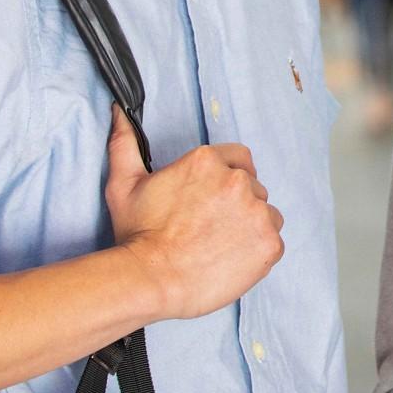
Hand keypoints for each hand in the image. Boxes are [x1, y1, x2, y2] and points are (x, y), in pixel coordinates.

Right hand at [105, 109, 283, 320]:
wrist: (151, 280)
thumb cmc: (137, 235)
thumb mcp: (124, 184)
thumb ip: (125, 145)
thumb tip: (119, 112)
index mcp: (207, 161)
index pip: (238, 158)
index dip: (227, 178)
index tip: (213, 199)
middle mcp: (237, 181)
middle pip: (252, 187)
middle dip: (236, 203)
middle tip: (210, 227)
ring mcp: (257, 212)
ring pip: (266, 213)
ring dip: (250, 225)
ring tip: (219, 245)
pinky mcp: (269, 243)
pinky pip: (273, 240)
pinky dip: (257, 250)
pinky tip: (231, 260)